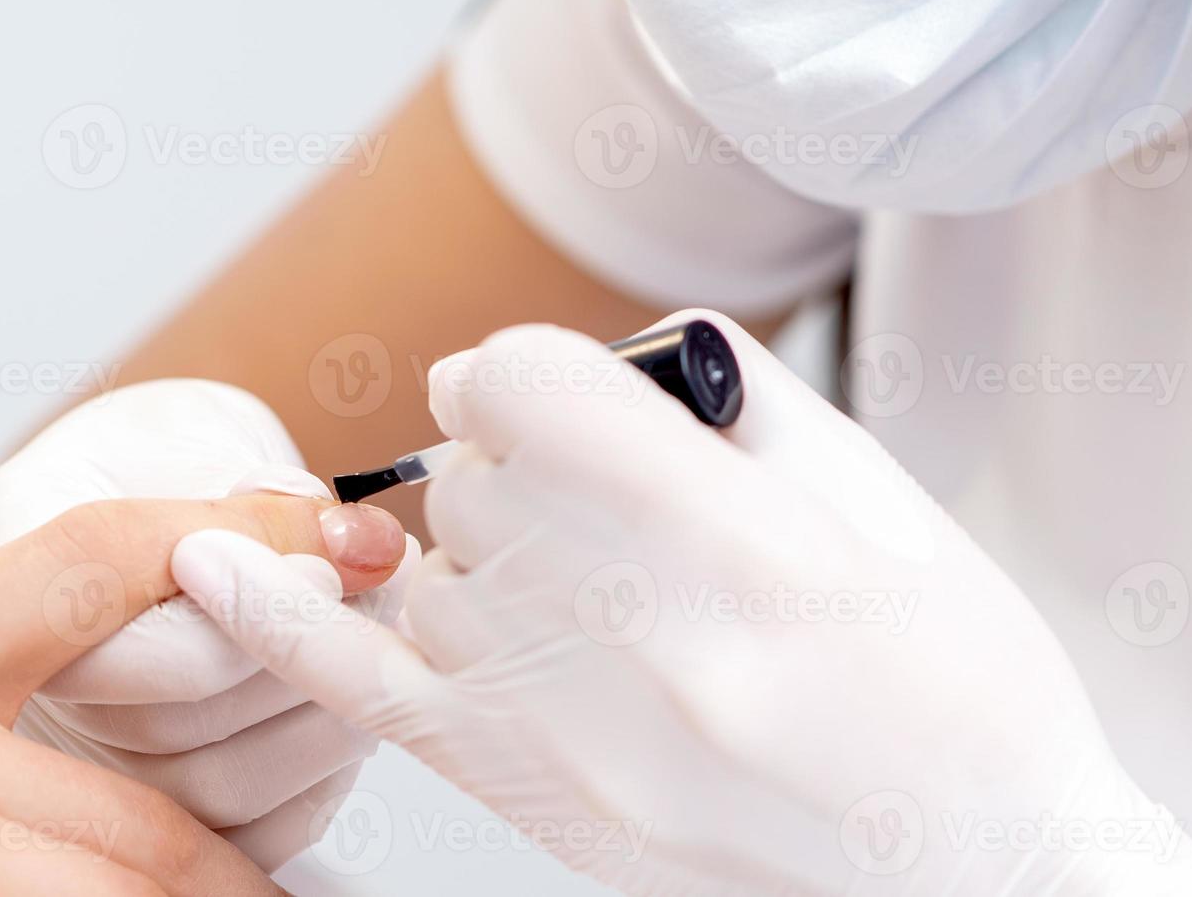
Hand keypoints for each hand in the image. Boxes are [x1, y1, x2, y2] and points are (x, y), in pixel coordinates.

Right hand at [0, 380, 414, 871]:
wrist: (161, 484)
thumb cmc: (174, 457)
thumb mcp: (204, 442)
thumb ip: (267, 499)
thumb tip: (361, 546)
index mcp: (28, 590)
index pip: (118, 636)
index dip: (242, 611)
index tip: (330, 564)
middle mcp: (47, 694)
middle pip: (168, 725)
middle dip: (299, 656)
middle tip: (382, 591)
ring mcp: (104, 764)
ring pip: (217, 786)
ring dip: (327, 712)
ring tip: (385, 641)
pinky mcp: (173, 811)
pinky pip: (256, 829)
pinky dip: (326, 774)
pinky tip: (360, 705)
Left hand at [171, 315, 1191, 894]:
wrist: (975, 874)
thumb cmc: (961, 695)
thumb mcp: (898, 514)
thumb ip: (760, 404)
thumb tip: (655, 347)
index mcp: (743, 542)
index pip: (533, 387)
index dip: (533, 369)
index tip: (553, 390)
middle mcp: (639, 633)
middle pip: (476, 469)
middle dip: (514, 447)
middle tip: (589, 484)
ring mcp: (577, 726)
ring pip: (431, 562)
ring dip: (476, 532)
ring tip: (561, 561)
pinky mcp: (539, 795)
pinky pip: (364, 694)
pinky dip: (278, 624)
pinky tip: (216, 566)